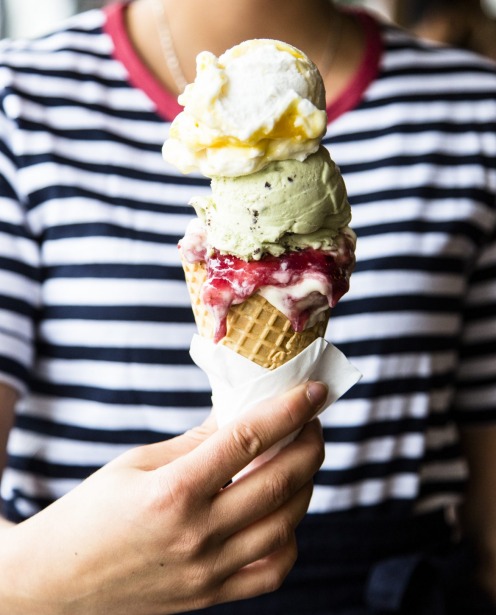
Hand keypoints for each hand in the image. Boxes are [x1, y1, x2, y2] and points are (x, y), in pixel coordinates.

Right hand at [0, 381, 326, 614]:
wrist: (57, 582)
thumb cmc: (91, 513)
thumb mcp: (137, 463)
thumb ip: (196, 442)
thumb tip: (241, 416)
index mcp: (173, 492)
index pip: (248, 441)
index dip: (288, 411)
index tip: (315, 392)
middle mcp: (197, 535)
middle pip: (278, 483)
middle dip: (309, 445)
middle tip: (312, 422)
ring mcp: (208, 571)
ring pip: (285, 525)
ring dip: (305, 486)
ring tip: (299, 460)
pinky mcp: (211, 596)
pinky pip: (272, 571)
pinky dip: (289, 537)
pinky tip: (281, 513)